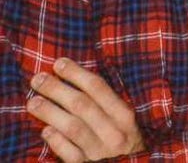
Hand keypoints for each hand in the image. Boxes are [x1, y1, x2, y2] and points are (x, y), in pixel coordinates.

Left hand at [26, 57, 143, 161]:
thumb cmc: (120, 133)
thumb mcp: (121, 115)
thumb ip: (104, 99)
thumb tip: (73, 74)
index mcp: (124, 115)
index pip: (98, 88)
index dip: (76, 73)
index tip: (59, 63)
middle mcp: (114, 132)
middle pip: (82, 105)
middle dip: (57, 89)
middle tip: (38, 79)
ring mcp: (100, 151)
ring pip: (73, 127)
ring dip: (50, 112)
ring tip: (33, 101)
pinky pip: (69, 154)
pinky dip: (56, 141)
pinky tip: (45, 130)